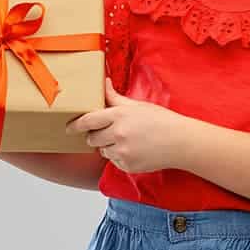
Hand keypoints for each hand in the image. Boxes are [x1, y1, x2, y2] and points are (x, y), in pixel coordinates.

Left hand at [65, 77, 186, 173]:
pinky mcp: (127, 165)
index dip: (76, 124)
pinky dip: (118, 156)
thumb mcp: (136, 105)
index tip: (69, 127)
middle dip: (94, 135)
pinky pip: (113, 161)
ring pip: (102, 151)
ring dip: (107, 146)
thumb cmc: (160, 121)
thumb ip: (115, 98)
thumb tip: (103, 84)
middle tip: (106, 131)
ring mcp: (122, 152)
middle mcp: (118, 134)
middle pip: (91, 138)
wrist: (180, 142)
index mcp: (119, 116)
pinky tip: (133, 149)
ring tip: (125, 139)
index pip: (88, 120)